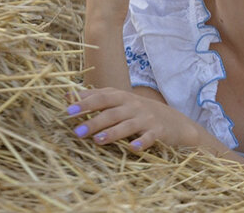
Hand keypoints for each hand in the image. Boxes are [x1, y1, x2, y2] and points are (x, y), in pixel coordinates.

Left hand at [66, 88, 194, 151]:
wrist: (175, 122)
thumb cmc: (140, 111)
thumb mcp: (121, 100)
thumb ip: (97, 97)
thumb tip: (68, 95)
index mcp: (123, 98)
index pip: (102, 97)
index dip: (85, 102)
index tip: (68, 109)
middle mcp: (134, 106)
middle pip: (112, 112)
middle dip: (95, 121)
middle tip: (78, 131)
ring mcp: (146, 119)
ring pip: (128, 125)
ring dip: (113, 133)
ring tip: (98, 140)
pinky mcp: (158, 132)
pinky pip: (149, 138)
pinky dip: (141, 143)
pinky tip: (132, 148)